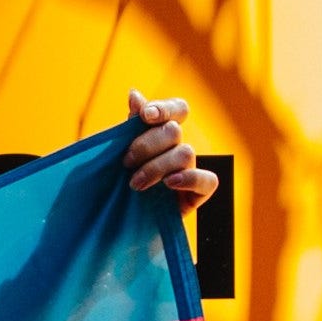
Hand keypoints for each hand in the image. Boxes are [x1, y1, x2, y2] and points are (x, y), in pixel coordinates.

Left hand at [122, 90, 214, 211]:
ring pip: (185, 153)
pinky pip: (208, 180)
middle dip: (146, 145)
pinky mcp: (196, 195)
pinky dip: (189, 178)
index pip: (178, 110)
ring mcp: (188, 171)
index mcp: (160, 134)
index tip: (145, 115)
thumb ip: (128, 127)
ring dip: (157, 166)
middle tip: (126, 163)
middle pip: (174, 131)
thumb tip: (135, 94)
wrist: (113, 226)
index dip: (165, 108)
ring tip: (135, 184)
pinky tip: (169, 184)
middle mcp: (177, 149)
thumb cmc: (113, 185)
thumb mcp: (114, 155)